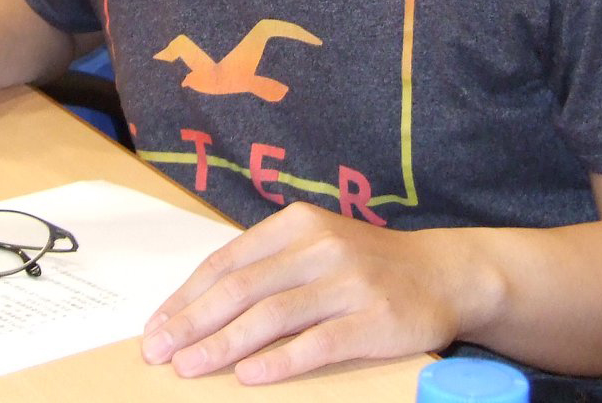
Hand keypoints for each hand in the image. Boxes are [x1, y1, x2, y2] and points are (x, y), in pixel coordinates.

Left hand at [140, 202, 474, 384]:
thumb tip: (198, 305)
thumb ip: (267, 266)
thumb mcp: (316, 246)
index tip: (155, 325)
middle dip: (193, 323)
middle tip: (158, 352)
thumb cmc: (367, 265)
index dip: (186, 296)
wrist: (446, 273)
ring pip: (272, 316)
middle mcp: (321, 246)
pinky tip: (249, 376)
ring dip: (224, 345)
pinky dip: (280, 361)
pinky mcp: (375, 319)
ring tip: (189, 368)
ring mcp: (350, 282)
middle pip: (242, 289)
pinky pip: (319, 342)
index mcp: (298, 224)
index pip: (228, 262)